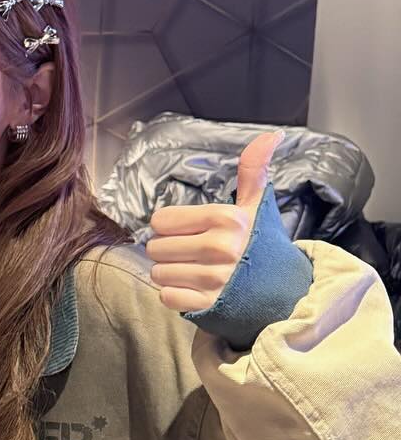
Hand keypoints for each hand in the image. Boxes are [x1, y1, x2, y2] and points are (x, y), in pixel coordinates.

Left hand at [146, 131, 281, 314]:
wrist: (284, 292)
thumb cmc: (262, 246)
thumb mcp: (257, 206)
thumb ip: (253, 170)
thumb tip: (271, 134)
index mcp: (226, 219)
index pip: (161, 220)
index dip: (172, 227)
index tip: (193, 232)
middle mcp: (219, 248)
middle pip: (155, 248)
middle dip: (169, 251)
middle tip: (195, 254)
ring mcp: (213, 279)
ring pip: (158, 273)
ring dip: (171, 274)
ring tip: (196, 272)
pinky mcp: (208, 305)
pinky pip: (166, 297)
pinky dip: (176, 295)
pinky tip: (195, 290)